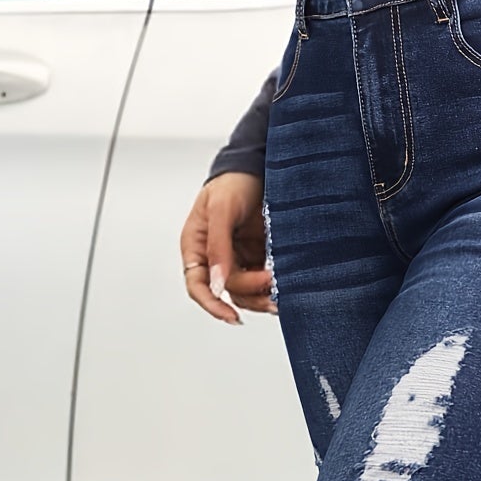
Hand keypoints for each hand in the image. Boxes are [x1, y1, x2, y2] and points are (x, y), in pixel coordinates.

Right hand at [180, 172, 275, 323]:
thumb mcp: (221, 211)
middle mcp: (214, 257)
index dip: (212, 304)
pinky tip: (284, 286)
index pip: (197, 285)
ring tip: (280, 294)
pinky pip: (262, 280)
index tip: (231, 316)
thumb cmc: (233, 182)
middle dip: (249, 291)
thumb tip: (217, 283)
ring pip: (246, 291)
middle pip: (227, 290)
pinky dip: (271, 286)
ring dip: (261, 296)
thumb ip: (218, 247)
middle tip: (270, 281)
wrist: (259, 165)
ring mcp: (237, 258)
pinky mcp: (258, 256)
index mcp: (196, 246)